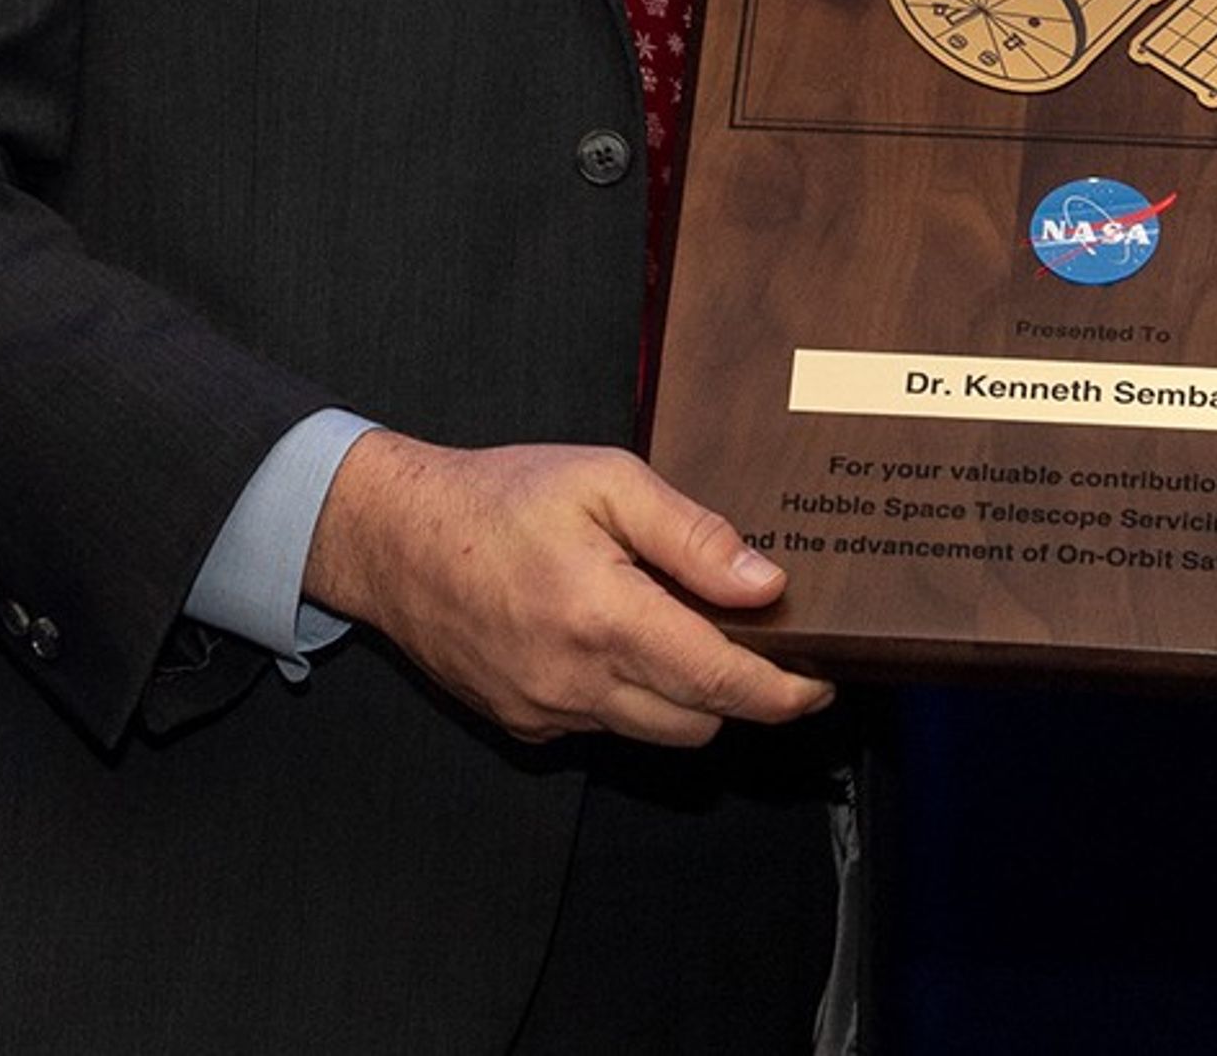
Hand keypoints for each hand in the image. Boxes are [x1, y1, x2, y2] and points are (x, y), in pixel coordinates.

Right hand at [303, 432, 833, 746]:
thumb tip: (766, 584)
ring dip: (687, 698)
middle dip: (741, 692)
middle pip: (699, 721)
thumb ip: (693, 535)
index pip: (720, 681)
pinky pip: (604, 728)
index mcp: (605, 618)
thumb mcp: (606, 482)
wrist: (395, 538)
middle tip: (758, 640)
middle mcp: (576, 682)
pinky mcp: (524, 723)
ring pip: (654, 733)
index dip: (783, 692)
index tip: (821, 683)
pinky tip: (621, 641)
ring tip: (687, 631)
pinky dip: (631, 697)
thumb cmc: (499, 498)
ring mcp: (547, 711)